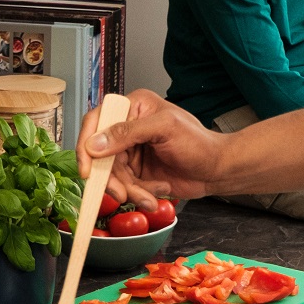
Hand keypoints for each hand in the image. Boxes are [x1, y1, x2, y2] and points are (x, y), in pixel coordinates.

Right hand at [77, 90, 225, 208]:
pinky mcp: (136, 171)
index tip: (87, 169)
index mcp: (133, 107)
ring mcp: (131, 151)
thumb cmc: (199, 142)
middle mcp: (128, 128)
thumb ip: (128, 133)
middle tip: (123, 193)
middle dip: (113, 178)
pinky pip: (125, 186)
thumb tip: (95, 143)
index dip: (87, 145)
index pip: (96, 121)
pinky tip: (158, 190)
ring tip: (150, 197)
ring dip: (130, 190)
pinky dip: (139, 194)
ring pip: (112, 175)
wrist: (216, 170)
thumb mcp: (165, 129)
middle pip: (101, 155)